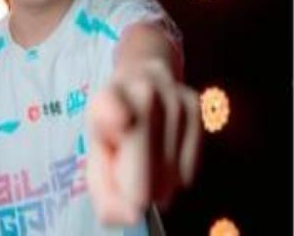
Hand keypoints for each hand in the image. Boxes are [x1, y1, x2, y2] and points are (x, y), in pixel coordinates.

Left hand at [86, 58, 200, 225]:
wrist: (144, 78)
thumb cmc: (113, 124)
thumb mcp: (96, 153)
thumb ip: (104, 191)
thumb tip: (131, 215)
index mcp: (106, 100)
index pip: (112, 109)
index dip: (115, 120)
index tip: (122, 122)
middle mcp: (143, 93)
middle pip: (148, 172)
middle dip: (138, 188)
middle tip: (128, 171)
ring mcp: (174, 99)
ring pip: (173, 177)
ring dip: (159, 181)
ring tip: (146, 155)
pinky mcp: (197, 108)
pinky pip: (191, 171)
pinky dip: (177, 174)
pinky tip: (165, 151)